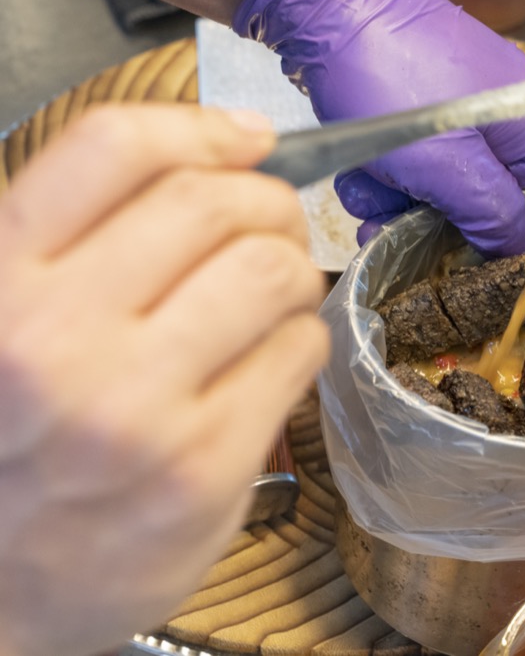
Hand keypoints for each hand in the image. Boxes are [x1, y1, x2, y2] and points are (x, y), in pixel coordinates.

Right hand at [0, 104, 328, 655]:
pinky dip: (304, 336)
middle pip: (212, 205)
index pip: (112, 150)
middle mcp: (56, 339)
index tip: (248, 136)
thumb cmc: (14, 442)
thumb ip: (78, 244)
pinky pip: (299, 352)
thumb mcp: (6, 322)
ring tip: (279, 288)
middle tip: (275, 221)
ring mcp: (135, 410)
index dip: (201, 126)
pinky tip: (277, 352)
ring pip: (272, 273)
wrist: (0, 588)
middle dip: (268, 200)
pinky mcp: (204, 470)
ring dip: (295, 268)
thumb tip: (218, 155)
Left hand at [233, 0, 524, 257]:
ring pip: (447, 193)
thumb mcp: (449, 165)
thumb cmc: (396, 77)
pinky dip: (388, 179)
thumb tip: (514, 251)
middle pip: (493, 206)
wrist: (332, 10)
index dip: (522, 243)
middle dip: (440, 227)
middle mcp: (511, 127)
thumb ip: (489, 213)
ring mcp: (468, 119)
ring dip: (402, 206)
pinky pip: (420, 168)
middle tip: (398, 233)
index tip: (478, 265)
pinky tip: (361, 175)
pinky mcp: (430, 115)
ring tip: (369, 194)